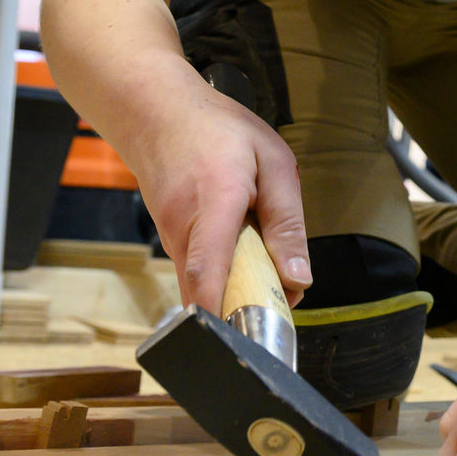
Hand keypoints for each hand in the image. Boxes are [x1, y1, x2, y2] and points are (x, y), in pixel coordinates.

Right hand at [123, 68, 309, 312]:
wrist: (157, 111)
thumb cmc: (220, 130)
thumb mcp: (274, 161)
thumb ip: (287, 220)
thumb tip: (299, 278)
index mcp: (216, 200)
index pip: (209, 269)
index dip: (221, 312)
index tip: (241, 344)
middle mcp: (184, 226)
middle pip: (207, 291)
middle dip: (245, 310)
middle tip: (282, 302)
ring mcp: (169, 236)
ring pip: (203, 285)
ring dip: (236, 291)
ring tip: (269, 270)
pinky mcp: (168, 240)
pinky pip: (198, 271)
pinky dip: (223, 276)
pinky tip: (245, 254)